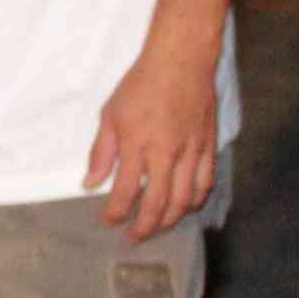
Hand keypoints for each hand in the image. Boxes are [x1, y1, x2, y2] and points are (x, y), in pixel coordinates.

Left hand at [87, 43, 220, 240]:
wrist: (181, 61)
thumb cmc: (141, 85)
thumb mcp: (110, 115)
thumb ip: (101, 152)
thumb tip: (90, 183)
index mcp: (137, 145)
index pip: (124, 192)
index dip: (115, 213)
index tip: (108, 221)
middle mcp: (166, 153)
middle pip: (158, 204)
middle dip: (144, 226)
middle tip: (134, 236)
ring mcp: (192, 151)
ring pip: (184, 199)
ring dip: (170, 219)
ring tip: (158, 226)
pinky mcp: (209, 146)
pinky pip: (205, 182)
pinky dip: (195, 200)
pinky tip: (184, 206)